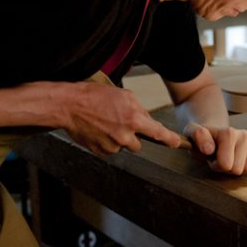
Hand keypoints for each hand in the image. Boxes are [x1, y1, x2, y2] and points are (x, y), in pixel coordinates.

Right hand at [65, 82, 180, 155]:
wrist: (70, 105)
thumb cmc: (95, 96)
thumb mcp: (123, 95)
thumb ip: (138, 109)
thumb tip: (147, 121)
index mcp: (133, 119)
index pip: (158, 133)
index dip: (169, 139)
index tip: (176, 144)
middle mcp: (125, 136)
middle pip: (138, 144)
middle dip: (132, 136)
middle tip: (118, 122)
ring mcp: (112, 146)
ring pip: (122, 146)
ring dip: (118, 139)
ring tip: (105, 124)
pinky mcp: (101, 152)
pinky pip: (109, 150)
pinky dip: (106, 142)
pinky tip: (97, 130)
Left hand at [184, 122, 246, 174]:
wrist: (216, 133)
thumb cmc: (204, 138)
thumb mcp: (192, 133)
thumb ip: (197, 136)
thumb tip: (209, 149)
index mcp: (229, 133)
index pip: (225, 165)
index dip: (216, 165)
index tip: (212, 157)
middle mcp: (244, 135)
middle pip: (238, 169)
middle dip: (227, 168)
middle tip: (222, 158)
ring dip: (239, 169)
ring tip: (231, 158)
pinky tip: (243, 161)